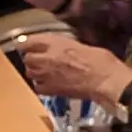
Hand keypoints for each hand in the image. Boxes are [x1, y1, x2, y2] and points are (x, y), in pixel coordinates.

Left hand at [12, 34, 131, 106]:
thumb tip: (62, 50)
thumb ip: (66, 47)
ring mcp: (47, 75)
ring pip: (29, 73)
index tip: (27, 46)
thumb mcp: (82, 45)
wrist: (105, 80)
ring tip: (43, 73)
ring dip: (35, 72)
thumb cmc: (100, 61)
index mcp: (56, 43)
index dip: (27, 44)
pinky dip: (40, 86)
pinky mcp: (51, 90)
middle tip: (39, 61)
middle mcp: (47, 57)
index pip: (29, 41)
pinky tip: (48, 85)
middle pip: (27, 58)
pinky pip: (37, 88)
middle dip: (32, 59)